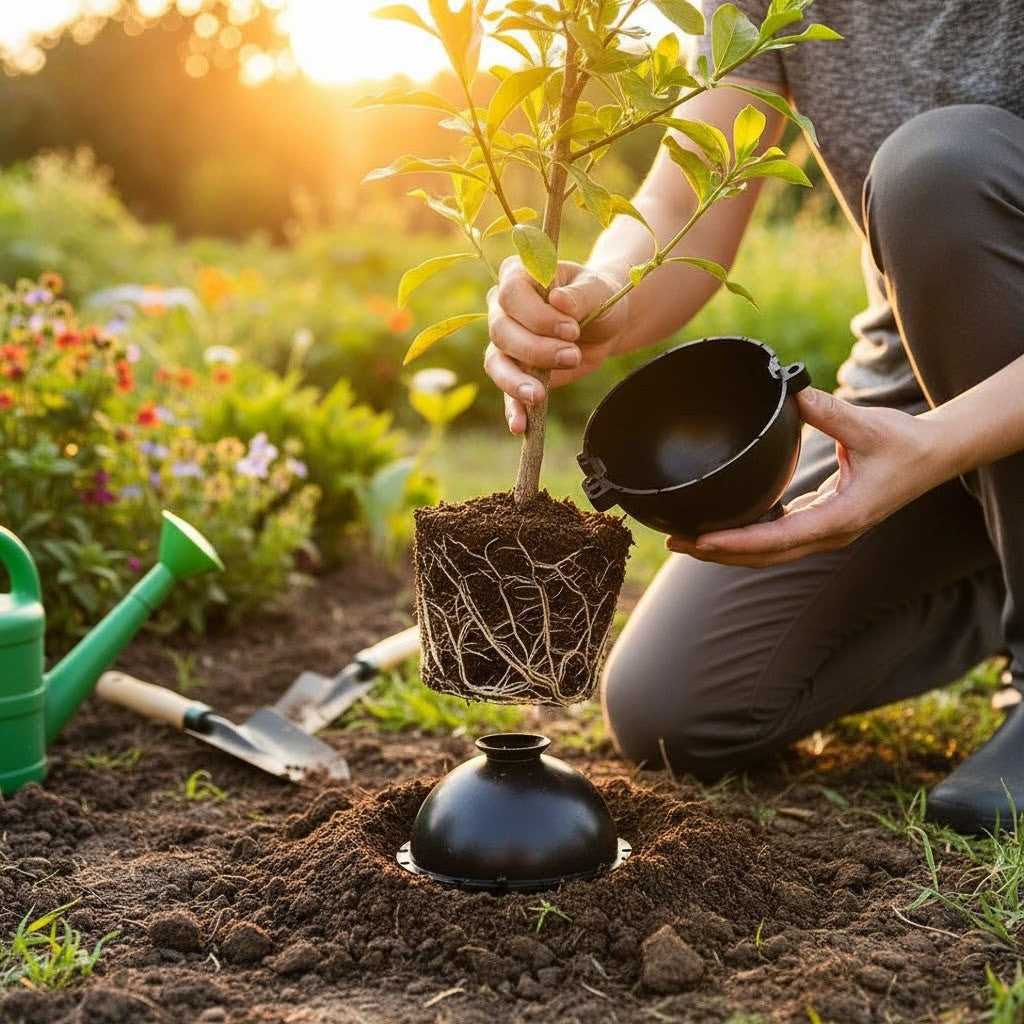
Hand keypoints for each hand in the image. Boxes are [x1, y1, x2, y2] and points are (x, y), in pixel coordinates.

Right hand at [485, 257, 629, 433]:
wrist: (605, 323)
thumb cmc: (599, 297)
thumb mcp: (599, 290)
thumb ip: (580, 294)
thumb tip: (558, 301)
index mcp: (518, 275)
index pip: (511, 294)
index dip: (538, 316)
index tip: (572, 329)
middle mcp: (502, 306)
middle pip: (501, 330)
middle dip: (535, 349)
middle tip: (572, 356)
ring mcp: (504, 341)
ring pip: (495, 362)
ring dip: (516, 382)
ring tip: (540, 396)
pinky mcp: (513, 370)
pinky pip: (505, 391)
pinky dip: (512, 409)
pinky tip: (520, 426)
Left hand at [666, 388, 951, 566]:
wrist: (933, 456)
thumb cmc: (904, 442)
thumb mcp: (868, 426)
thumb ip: (829, 412)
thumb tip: (793, 392)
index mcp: (841, 518)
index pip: (778, 539)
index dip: (737, 542)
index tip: (702, 540)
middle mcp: (830, 533)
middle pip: (764, 556)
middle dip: (718, 553)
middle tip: (675, 542)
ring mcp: (825, 532)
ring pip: (768, 553)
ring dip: (728, 550)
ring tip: (687, 540)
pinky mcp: (821, 522)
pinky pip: (777, 538)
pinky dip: (747, 537)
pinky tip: (721, 527)